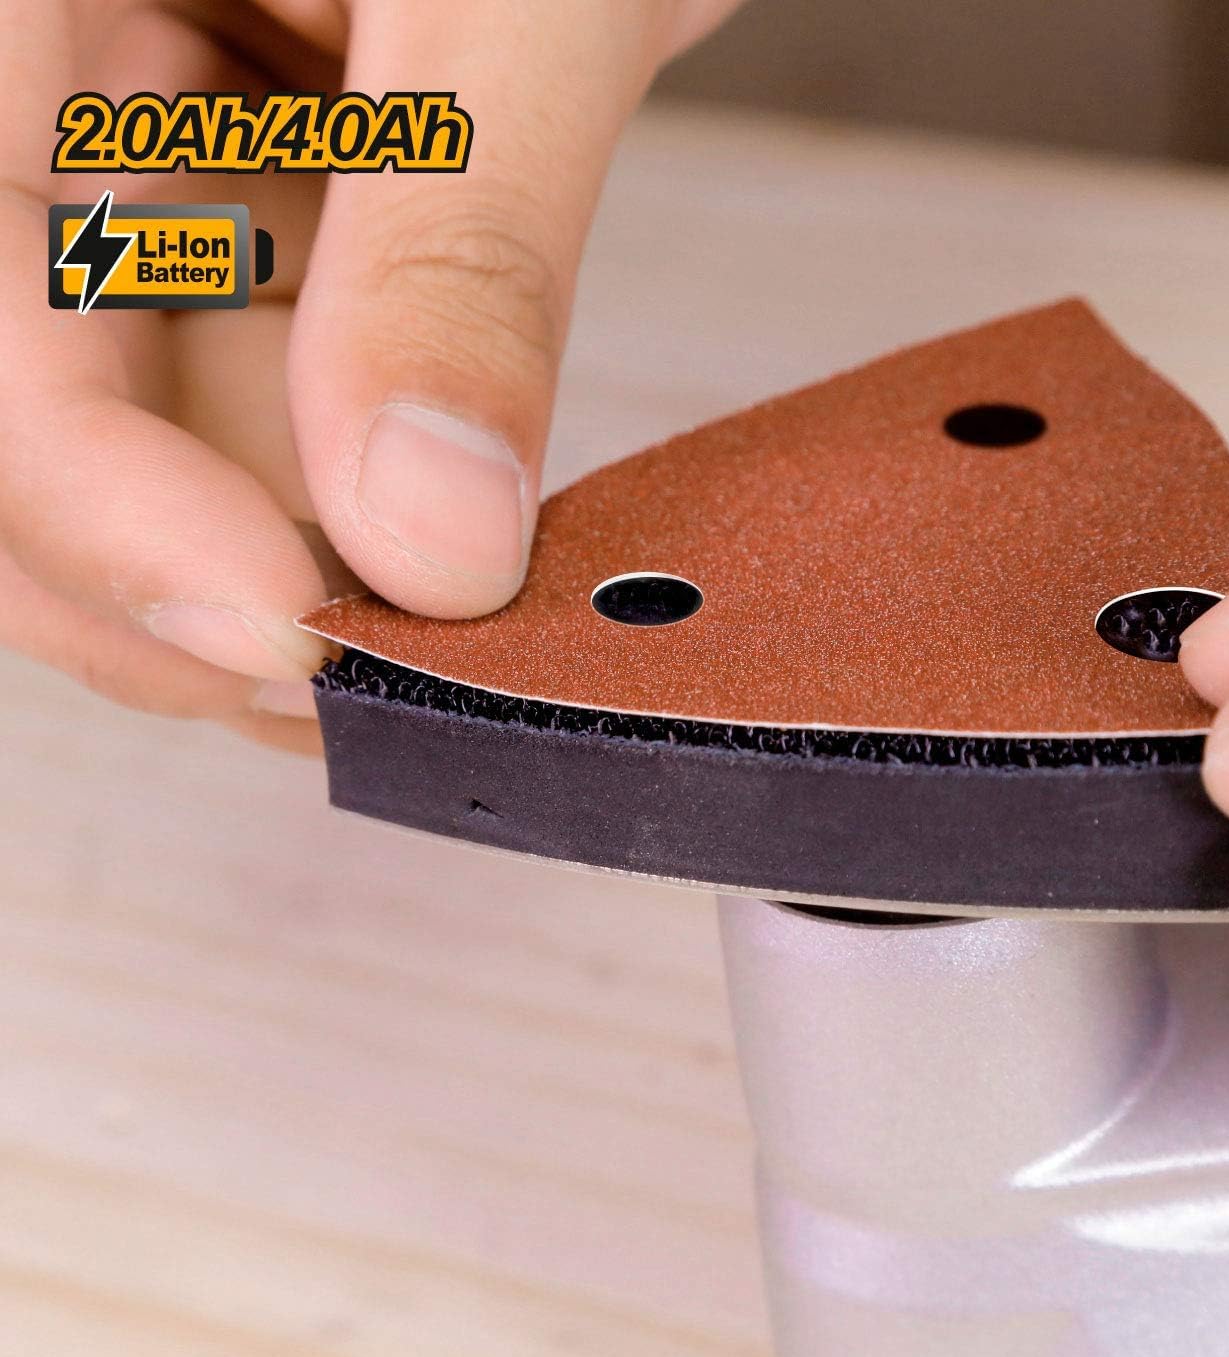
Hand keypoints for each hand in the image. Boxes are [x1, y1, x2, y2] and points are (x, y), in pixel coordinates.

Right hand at [0, 0, 737, 752]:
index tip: (298, 637)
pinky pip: (214, 388)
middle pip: (11, 407)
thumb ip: (470, 242)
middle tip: (361, 690)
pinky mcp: (205, 201)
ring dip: (253, 573)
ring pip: (110, 427)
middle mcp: (26, 82)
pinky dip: (313, 502)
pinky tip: (418, 562)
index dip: (94, 508)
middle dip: (173, 585)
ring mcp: (101, 145)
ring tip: (412, 652)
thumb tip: (435, 542)